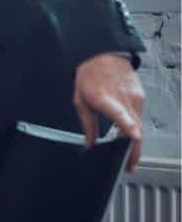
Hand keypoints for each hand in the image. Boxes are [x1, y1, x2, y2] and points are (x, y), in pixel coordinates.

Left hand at [74, 53, 144, 170]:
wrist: (103, 55)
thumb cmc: (89, 76)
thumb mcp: (80, 101)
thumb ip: (87, 124)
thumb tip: (90, 144)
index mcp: (105, 99)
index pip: (120, 114)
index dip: (128, 126)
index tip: (134, 137)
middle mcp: (124, 98)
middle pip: (134, 128)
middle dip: (134, 150)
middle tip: (130, 166)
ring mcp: (135, 97)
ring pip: (139, 124)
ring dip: (135, 140)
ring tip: (130, 156)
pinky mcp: (141, 97)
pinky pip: (139, 116)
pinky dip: (135, 127)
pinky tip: (129, 135)